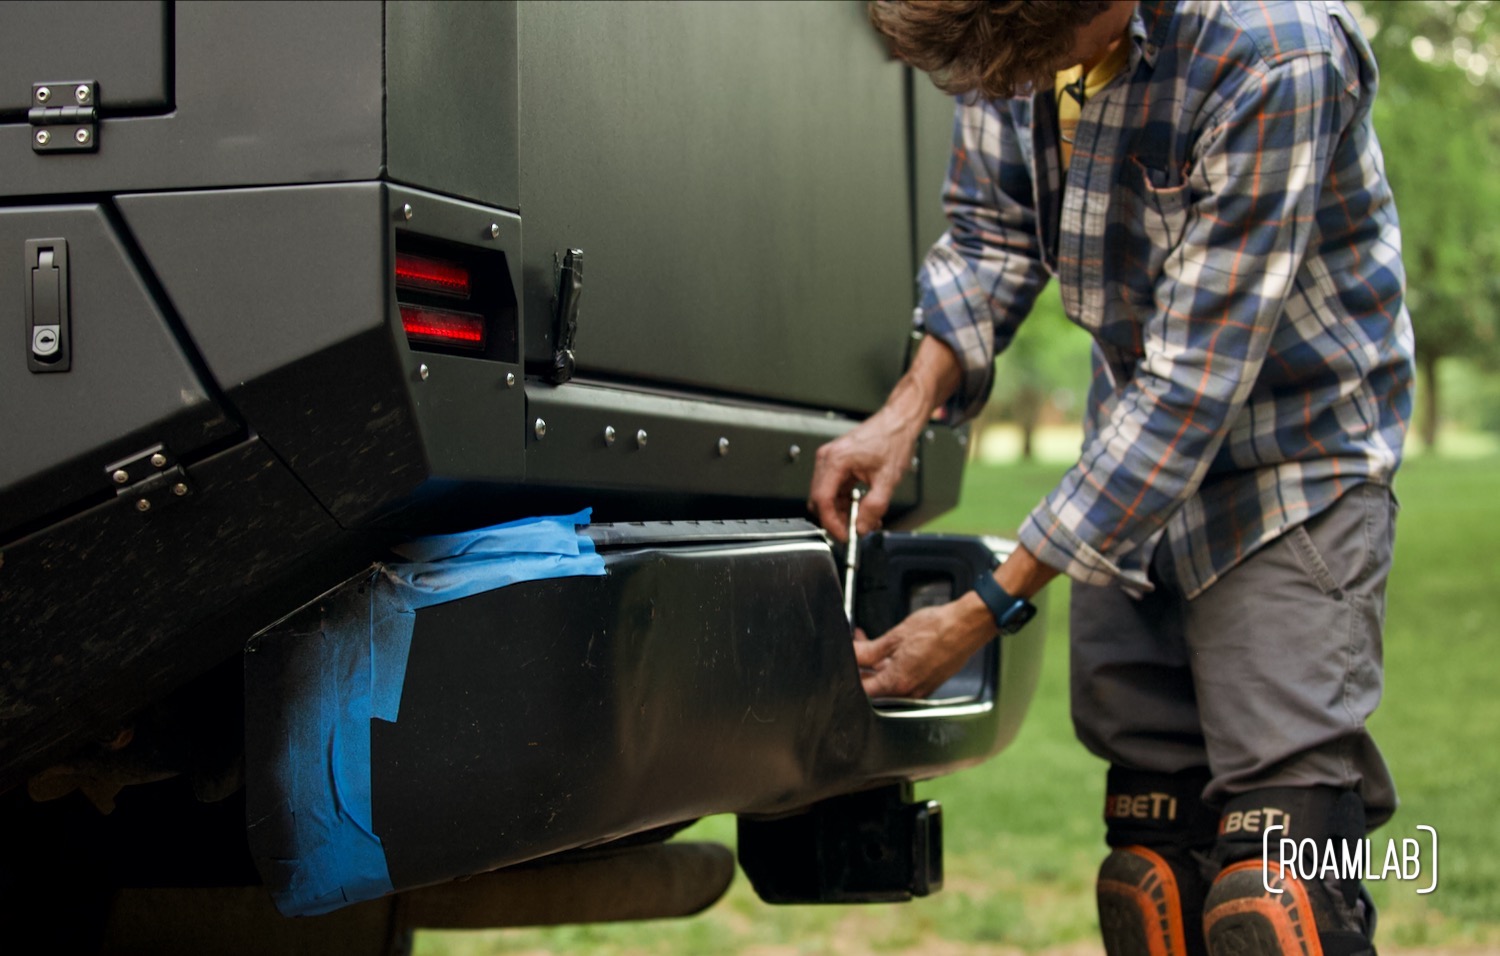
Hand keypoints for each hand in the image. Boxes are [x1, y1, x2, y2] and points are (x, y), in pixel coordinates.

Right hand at [807, 336, 963, 541]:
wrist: (898, 422)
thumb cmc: (893, 440)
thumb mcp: (888, 479)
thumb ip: (874, 507)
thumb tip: (861, 527)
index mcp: (835, 460)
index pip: (822, 500)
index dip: (831, 522)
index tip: (844, 536)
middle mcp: (827, 459)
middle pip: (820, 500)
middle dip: (837, 519)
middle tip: (856, 531)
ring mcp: (830, 460)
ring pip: (827, 497)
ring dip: (843, 512)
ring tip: (865, 520)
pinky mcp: (837, 463)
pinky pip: (835, 489)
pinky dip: (846, 502)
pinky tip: (863, 508)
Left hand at [853, 593, 994, 698]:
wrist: (967, 625)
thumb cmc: (938, 628)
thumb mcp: (896, 636)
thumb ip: (869, 650)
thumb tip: (853, 654)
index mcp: (898, 682)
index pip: (864, 690)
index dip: (851, 676)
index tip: (846, 662)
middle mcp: (910, 692)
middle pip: (876, 687)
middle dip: (863, 667)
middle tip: (857, 647)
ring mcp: (921, 688)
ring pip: (890, 683)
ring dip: (877, 665)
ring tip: (870, 643)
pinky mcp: (930, 682)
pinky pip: (905, 679)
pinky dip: (894, 666)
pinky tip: (891, 649)